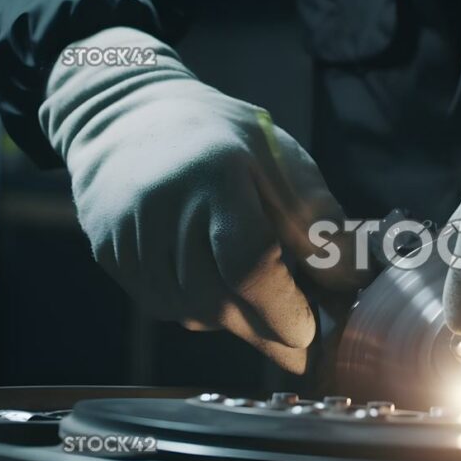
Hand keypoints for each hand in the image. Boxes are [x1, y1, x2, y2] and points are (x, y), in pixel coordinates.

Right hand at [40, 27, 363, 371]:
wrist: (130, 116)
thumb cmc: (225, 142)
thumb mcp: (282, 160)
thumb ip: (319, 220)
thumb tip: (349, 282)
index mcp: (217, 172)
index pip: (248, 260)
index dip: (281, 308)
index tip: (308, 331)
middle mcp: (164, 204)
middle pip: (217, 298)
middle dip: (265, 330)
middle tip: (302, 344)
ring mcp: (129, 232)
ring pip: (192, 312)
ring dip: (236, 323)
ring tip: (265, 309)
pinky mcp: (110, 254)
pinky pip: (165, 306)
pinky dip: (201, 311)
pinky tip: (220, 289)